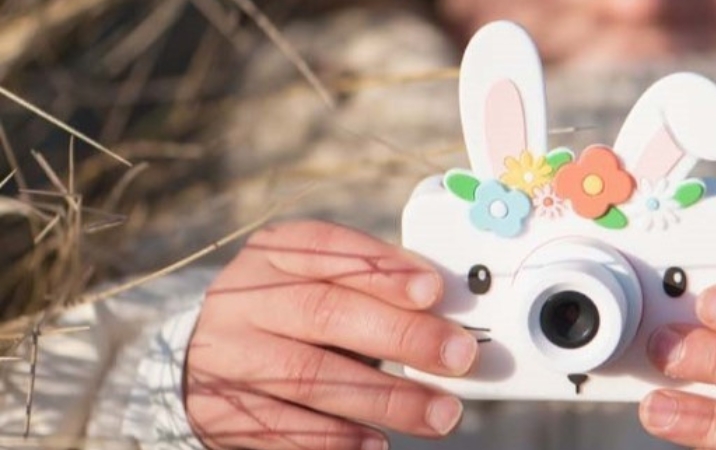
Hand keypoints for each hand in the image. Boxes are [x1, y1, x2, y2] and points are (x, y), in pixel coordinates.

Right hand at [185, 221, 478, 449]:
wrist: (208, 360)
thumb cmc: (292, 315)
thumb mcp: (319, 281)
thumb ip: (374, 289)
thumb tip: (450, 313)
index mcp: (275, 253)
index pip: (328, 249)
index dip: (382, 269)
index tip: (434, 290)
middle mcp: (244, 299)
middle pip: (325, 312)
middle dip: (402, 336)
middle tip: (460, 356)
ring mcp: (227, 355)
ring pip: (310, 375)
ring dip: (384, 397)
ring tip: (439, 414)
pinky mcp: (219, 410)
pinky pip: (283, 427)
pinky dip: (335, 438)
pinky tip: (376, 442)